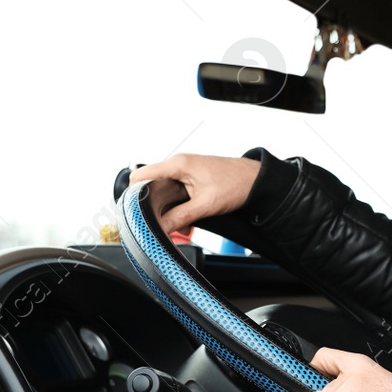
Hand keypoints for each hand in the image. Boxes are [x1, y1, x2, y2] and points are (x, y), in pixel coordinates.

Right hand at [129, 153, 260, 233]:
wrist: (258, 181)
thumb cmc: (237, 184)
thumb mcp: (206, 205)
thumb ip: (181, 216)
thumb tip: (162, 227)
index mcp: (178, 164)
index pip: (142, 175)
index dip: (134, 193)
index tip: (134, 211)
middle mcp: (179, 165)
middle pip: (152, 186)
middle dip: (154, 207)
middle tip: (158, 224)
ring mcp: (185, 172)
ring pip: (165, 193)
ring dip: (169, 210)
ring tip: (179, 226)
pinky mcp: (193, 180)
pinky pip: (177, 195)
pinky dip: (179, 209)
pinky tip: (188, 222)